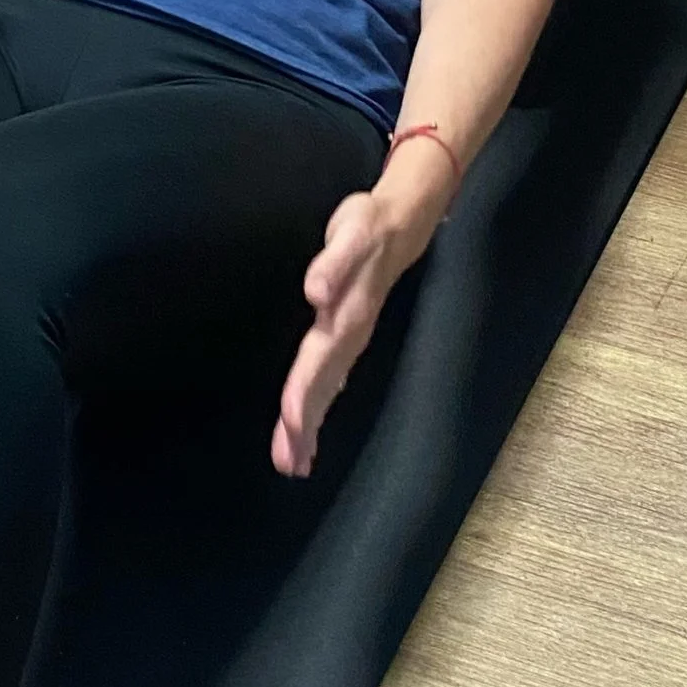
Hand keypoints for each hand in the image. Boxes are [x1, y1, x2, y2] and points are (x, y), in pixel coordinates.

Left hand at [273, 169, 441, 476]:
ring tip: (295, 461)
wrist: (397, 222)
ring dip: (309, 424)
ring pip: (325, 388)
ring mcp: (347, 337)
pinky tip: (306, 426)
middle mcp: (346, 334)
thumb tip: (316, 292)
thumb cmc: (368, 227)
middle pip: (321, 386)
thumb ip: (332, 264)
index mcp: (344, 317)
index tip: (291, 424)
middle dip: (305, 425)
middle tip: (289, 464)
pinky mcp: (344, 334)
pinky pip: (329, 377)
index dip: (304, 394)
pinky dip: (316, 404)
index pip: (319, 363)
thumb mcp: (352, 234)